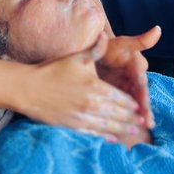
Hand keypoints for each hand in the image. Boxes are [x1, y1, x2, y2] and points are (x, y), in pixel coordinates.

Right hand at [17, 42, 145, 144]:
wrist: (29, 88)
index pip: (121, 97)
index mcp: (96, 87)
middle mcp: (92, 104)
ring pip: (109, 125)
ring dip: (123, 128)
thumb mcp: (77, 57)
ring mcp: (83, 117)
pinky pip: (93, 133)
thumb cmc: (53, 70)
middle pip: (118, 113)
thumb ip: (95, 49)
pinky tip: (112, 139)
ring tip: (134, 131)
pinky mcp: (72, 125)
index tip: (141, 107)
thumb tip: (105, 35)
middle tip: (144, 122)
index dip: (133, 103)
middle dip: (132, 118)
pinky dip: (105, 136)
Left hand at [97, 26, 159, 132]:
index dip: (143, 93)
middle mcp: (136, 79)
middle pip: (141, 96)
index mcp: (137, 68)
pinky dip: (129, 117)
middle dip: (145, 109)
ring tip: (146, 126)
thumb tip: (158, 30)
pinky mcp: (121, 95)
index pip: (141, 82)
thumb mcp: (122, 43)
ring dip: (141, 116)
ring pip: (136, 104)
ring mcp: (129, 88)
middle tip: (148, 121)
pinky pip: (127, 108)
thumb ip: (139, 41)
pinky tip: (129, 128)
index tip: (144, 103)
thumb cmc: (110, 47)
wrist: (97, 54)